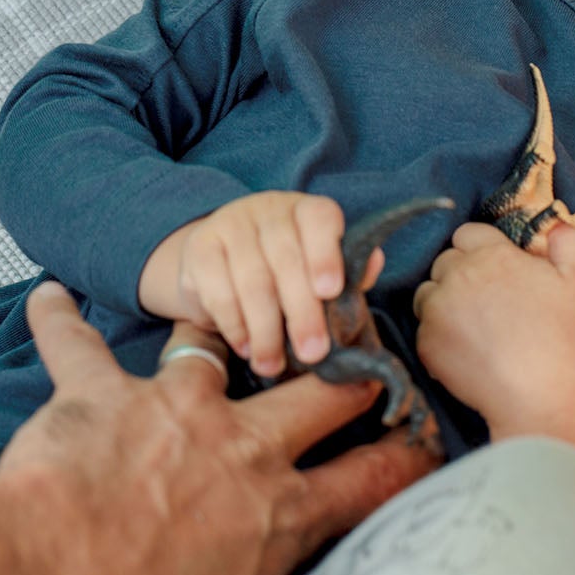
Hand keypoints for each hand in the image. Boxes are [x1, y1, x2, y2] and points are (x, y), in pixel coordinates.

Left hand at [0, 282, 433, 574]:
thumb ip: (264, 570)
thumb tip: (275, 557)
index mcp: (279, 513)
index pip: (366, 481)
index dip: (402, 459)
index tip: (418, 444)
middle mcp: (240, 447)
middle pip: (315, 395)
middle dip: (344, 378)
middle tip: (356, 365)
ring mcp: (172, 408)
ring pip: (207, 348)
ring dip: (210, 338)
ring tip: (215, 318)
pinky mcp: (101, 394)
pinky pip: (76, 345)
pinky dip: (59, 321)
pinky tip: (50, 297)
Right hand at [140, 192, 366, 376]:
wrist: (222, 260)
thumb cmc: (287, 270)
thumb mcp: (320, 268)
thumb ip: (348, 270)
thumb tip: (373, 263)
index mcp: (306, 210)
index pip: (319, 219)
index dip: (326, 254)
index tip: (330, 291)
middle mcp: (269, 210)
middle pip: (286, 258)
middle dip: (302, 311)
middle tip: (313, 353)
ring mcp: (231, 224)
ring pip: (252, 279)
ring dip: (266, 329)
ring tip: (273, 363)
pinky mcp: (201, 247)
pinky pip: (219, 291)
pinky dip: (235, 325)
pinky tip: (246, 346)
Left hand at [413, 220, 574, 456]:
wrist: (542, 395)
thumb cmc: (563, 337)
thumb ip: (568, 241)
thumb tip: (553, 224)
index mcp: (492, 254)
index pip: (467, 233)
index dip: (479, 250)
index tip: (493, 272)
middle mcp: (459, 274)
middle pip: (444, 261)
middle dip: (459, 275)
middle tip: (485, 304)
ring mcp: (438, 309)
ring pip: (427, 294)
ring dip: (443, 304)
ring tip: (473, 329)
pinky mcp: (426, 343)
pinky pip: (423, 330)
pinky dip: (439, 339)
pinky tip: (466, 353)